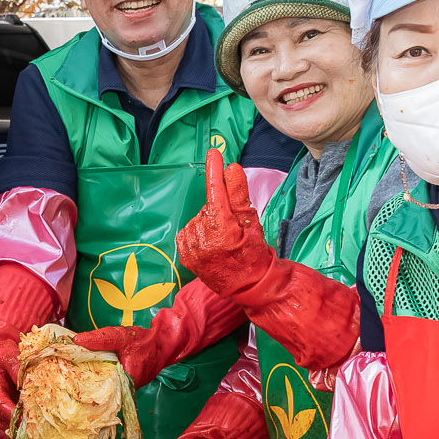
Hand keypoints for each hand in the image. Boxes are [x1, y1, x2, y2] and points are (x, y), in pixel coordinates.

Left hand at [67, 322, 163, 386]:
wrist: (163, 341)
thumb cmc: (144, 341)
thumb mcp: (120, 337)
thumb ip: (99, 339)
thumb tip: (77, 340)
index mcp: (127, 380)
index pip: (103, 389)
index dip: (88, 384)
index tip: (74, 377)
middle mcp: (130, 387)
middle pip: (106, 388)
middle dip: (92, 380)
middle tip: (74, 373)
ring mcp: (132, 385)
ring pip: (111, 384)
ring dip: (101, 377)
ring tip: (84, 371)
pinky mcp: (133, 381)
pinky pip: (117, 380)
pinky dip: (109, 374)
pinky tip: (100, 367)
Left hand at [176, 151, 276, 299]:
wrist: (248, 285)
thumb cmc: (253, 253)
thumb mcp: (251, 222)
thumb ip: (239, 194)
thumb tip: (231, 168)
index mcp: (222, 230)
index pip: (216, 193)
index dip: (214, 171)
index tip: (214, 153)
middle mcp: (203, 239)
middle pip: (208, 207)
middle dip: (220, 210)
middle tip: (234, 228)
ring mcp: (191, 249)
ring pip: (198, 219)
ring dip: (209, 222)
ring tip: (224, 240)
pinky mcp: (184, 255)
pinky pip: (189, 231)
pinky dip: (199, 232)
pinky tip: (211, 243)